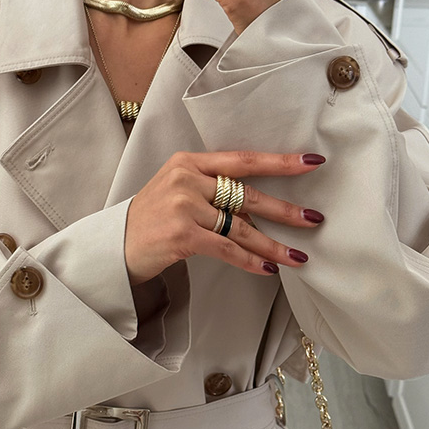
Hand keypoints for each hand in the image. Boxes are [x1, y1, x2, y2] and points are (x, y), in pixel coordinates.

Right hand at [124, 149, 325, 286]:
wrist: (114, 246)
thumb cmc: (151, 220)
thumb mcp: (177, 190)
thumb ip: (212, 188)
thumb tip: (261, 206)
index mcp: (189, 162)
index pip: (242, 159)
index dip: (280, 162)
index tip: (312, 162)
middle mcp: (187, 179)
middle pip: (248, 195)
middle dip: (285, 210)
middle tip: (314, 219)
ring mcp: (183, 206)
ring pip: (241, 227)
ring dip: (272, 245)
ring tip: (298, 256)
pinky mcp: (181, 234)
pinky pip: (226, 248)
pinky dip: (249, 261)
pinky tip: (268, 269)